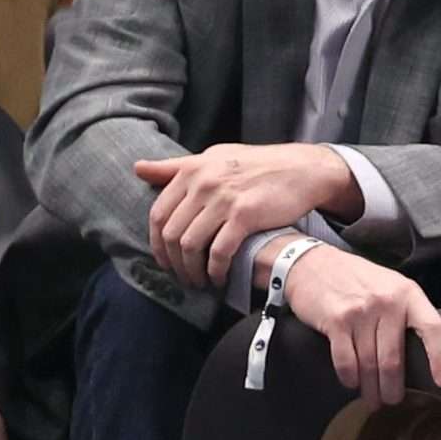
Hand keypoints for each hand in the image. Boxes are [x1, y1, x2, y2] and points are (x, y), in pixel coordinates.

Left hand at [135, 142, 359, 289]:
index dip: (157, 243)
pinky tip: (219, 278)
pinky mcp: (245, 215)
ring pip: (190, 245)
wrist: (302, 169)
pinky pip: (219, 251)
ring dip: (192, 270)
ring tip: (199, 281)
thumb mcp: (214, 157)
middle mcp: (203, 183)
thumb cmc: (259, 165)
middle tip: (182, 277)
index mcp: (191, 170)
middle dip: (173, 262)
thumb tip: (138, 168)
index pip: (158, 213)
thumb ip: (176, 167)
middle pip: (171, 233)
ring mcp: (223, 199)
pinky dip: (215, 270)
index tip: (165, 260)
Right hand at [276, 243, 440, 409]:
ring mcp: (361, 312)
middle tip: (392, 401)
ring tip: (373, 400)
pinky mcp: (336, 321)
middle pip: (395, 358)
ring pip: (370, 363)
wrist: (312, 263)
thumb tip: (422, 351)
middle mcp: (387, 303)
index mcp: (409, 294)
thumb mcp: (391, 285)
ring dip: (371, 387)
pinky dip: (349, 378)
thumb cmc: (357, 278)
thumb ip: (407, 311)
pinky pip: (346, 361)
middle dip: (393, 387)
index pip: (434, 329)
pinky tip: (352, 383)